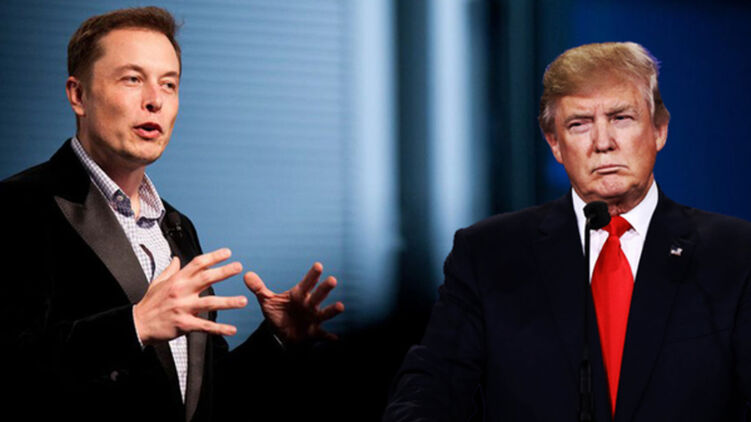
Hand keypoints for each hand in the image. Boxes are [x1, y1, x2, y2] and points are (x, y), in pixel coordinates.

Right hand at [133, 248, 247, 344]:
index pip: (197, 264)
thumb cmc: (149, 304)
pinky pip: (205, 326)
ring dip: (228, 302)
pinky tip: (232, 329)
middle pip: (206, 278)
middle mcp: (181, 291)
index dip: (213, 257)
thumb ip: (170, 270)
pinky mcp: (184, 324)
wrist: (137, 325)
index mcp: (177, 280)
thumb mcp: (157, 282)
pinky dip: (219, 329)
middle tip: (238, 267)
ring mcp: (183, 308)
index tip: (227, 253)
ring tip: (243, 300)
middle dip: (224, 272)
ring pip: (210, 303)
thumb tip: (177, 259)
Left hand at [244, 262, 343, 342]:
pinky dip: (329, 337)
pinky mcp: (313, 333)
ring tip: (341, 306)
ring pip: (324, 313)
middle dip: (324, 289)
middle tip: (332, 280)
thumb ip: (259, 288)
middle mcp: (309, 305)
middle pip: (318, 295)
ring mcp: (313, 319)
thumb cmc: (279, 313)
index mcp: (299, 295)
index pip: (306, 283)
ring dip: (332, 310)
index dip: (312, 275)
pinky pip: (322, 335)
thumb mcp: (267, 301)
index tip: (318, 266)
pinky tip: (336, 338)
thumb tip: (246, 274)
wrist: (282, 334)